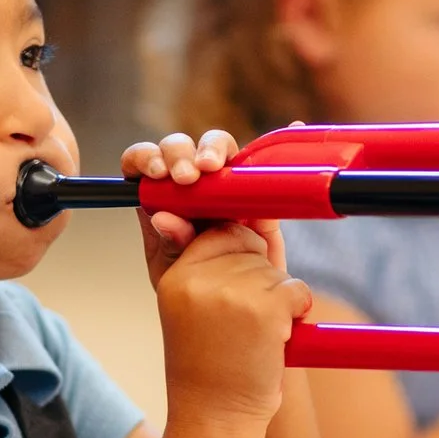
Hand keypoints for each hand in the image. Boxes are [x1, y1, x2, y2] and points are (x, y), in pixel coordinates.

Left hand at [123, 130, 289, 279]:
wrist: (234, 312)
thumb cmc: (193, 290)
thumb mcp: (174, 273)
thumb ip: (170, 246)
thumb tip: (162, 218)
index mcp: (160, 199)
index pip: (143, 163)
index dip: (145, 158)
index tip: (155, 172)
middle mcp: (190, 186)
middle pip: (182, 148)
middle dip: (180, 153)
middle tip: (186, 178)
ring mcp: (225, 187)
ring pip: (219, 149)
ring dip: (214, 149)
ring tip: (214, 166)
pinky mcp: (257, 195)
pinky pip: (264, 166)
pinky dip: (276, 143)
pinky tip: (295, 125)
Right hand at [152, 220, 312, 423]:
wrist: (217, 417)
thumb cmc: (209, 362)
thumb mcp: (192, 305)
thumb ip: (199, 256)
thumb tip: (181, 212)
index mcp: (175, 276)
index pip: (218, 230)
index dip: (237, 257)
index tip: (231, 296)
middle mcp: (197, 279)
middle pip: (249, 242)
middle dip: (257, 275)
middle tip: (240, 321)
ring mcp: (231, 292)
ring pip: (273, 268)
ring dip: (276, 298)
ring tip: (251, 334)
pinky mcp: (264, 309)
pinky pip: (295, 288)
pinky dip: (296, 311)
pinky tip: (273, 338)